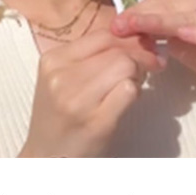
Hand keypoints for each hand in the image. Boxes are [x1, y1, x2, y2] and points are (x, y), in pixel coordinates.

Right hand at [19, 29, 164, 156]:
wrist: (46, 159)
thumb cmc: (59, 118)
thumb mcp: (62, 80)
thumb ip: (90, 58)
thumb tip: (132, 39)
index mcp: (53, 60)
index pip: (103, 35)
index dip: (129, 39)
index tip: (144, 47)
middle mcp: (61, 76)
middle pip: (118, 51)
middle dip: (141, 57)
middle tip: (150, 67)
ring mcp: (77, 100)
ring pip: (126, 67)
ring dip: (138, 76)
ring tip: (132, 86)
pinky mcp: (96, 122)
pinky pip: (129, 91)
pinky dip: (136, 93)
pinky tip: (127, 102)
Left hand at [110, 0, 195, 102]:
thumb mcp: (171, 33)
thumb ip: (153, 23)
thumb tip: (122, 21)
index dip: (140, 8)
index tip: (118, 20)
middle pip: (175, 6)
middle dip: (145, 17)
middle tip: (120, 26)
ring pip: (190, 17)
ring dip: (161, 24)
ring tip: (138, 30)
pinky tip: (183, 35)